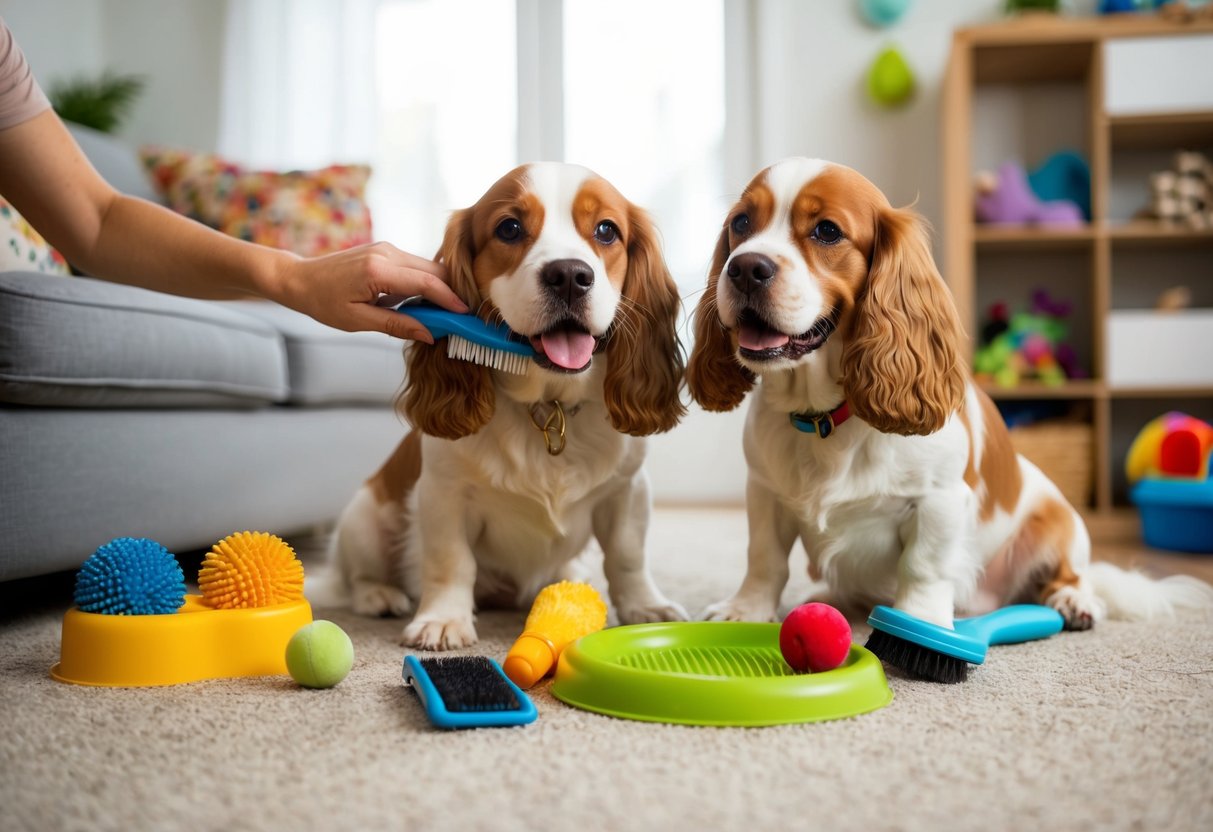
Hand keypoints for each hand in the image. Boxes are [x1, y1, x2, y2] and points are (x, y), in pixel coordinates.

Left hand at [272, 242, 467, 341]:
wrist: (300, 278)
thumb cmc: (323, 302)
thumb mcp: (358, 320)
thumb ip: (396, 325)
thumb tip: (429, 334)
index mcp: (378, 270)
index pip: (426, 283)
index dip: (450, 300)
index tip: (465, 315)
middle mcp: (386, 253)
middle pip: (434, 271)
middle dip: (452, 292)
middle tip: (463, 317)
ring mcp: (387, 248)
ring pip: (428, 267)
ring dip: (440, 288)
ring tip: (448, 314)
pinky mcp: (386, 250)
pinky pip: (416, 266)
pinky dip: (426, 283)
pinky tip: (428, 303)